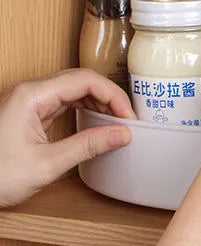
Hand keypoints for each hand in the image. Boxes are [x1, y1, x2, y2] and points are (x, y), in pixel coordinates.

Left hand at [0, 69, 134, 207]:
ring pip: (73, 88)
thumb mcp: (46, 165)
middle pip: (81, 79)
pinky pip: (62, 100)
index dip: (114, 96)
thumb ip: (88, 146)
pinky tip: (94, 121)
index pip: (86, 80)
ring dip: (97, 101)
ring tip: (114, 121)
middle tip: (126, 119)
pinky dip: (83, 107)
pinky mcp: (26, 111)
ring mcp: (27, 100)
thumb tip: (122, 134)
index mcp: (32, 96)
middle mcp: (29, 91)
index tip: (128, 117)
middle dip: (109, 96)